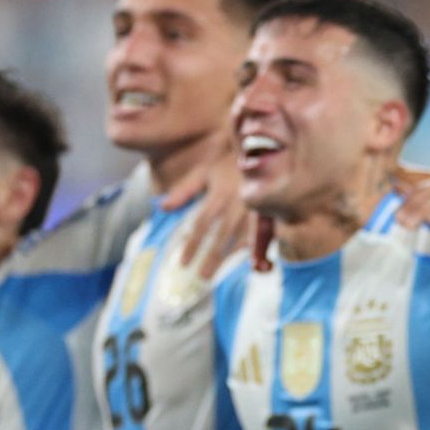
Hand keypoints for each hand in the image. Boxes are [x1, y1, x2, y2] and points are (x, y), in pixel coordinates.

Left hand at [168, 155, 251, 278]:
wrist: (261, 152)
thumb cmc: (227, 164)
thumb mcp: (203, 172)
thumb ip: (184, 191)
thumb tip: (162, 208)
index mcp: (219, 194)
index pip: (202, 224)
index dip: (192, 244)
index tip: (183, 263)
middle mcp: (236, 204)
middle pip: (221, 236)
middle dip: (211, 257)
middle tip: (200, 277)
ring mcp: (254, 209)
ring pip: (240, 239)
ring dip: (228, 257)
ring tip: (214, 274)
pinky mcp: (267, 213)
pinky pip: (260, 236)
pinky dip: (253, 251)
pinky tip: (246, 265)